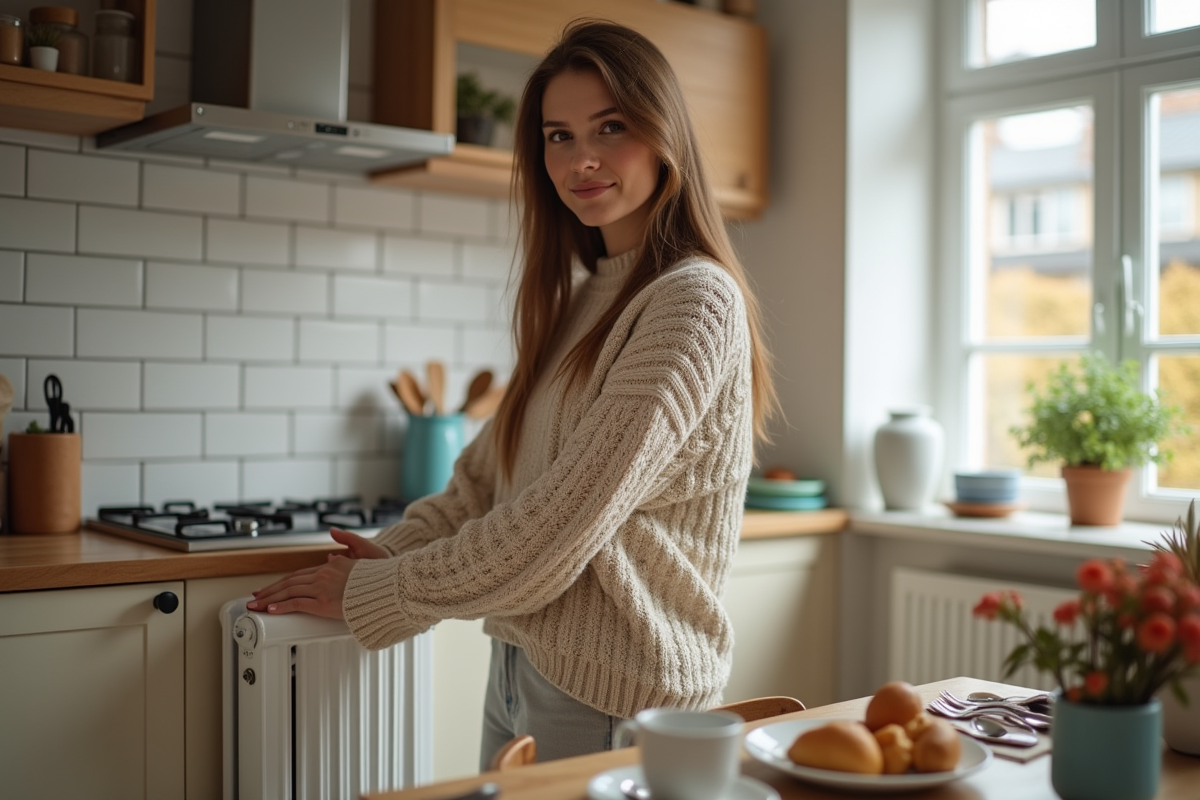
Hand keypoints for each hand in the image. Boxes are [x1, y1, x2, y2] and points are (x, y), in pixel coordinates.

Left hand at [247, 528, 388, 616]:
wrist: (385, 588)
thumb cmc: (377, 579)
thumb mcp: (361, 562)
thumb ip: (345, 559)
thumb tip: (332, 557)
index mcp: (330, 566)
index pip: (300, 574)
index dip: (283, 581)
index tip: (272, 587)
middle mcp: (323, 575)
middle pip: (289, 582)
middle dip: (270, 589)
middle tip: (255, 596)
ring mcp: (322, 588)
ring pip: (288, 591)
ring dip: (269, 598)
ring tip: (256, 605)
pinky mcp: (323, 602)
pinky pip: (297, 603)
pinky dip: (282, 606)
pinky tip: (271, 609)